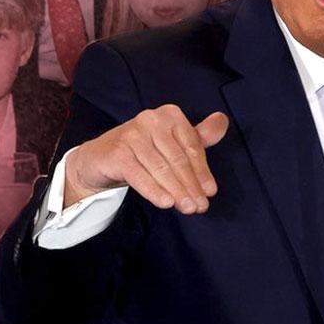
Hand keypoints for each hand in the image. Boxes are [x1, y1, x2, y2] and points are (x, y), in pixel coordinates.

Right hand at [64, 105, 228, 214]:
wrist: (101, 158)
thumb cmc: (144, 150)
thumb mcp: (173, 142)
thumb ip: (199, 136)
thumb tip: (222, 120)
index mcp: (170, 115)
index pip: (192, 146)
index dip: (203, 171)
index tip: (211, 192)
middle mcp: (151, 119)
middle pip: (178, 159)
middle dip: (191, 185)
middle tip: (200, 206)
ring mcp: (132, 134)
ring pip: (161, 168)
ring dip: (177, 192)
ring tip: (187, 208)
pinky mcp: (117, 152)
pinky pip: (140, 175)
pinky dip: (154, 190)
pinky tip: (166, 203)